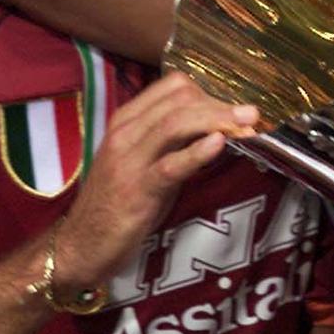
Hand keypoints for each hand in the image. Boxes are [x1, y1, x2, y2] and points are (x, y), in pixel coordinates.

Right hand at [53, 73, 252, 288]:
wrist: (79, 246)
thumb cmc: (118, 204)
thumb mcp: (145, 162)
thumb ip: (174, 141)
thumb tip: (216, 127)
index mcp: (127, 120)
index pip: (173, 87)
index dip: (209, 92)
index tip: (234, 108)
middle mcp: (125, 133)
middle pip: (180, 100)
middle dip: (221, 104)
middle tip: (253, 114)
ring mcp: (128, 160)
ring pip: (177, 123)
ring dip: (217, 120)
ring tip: (247, 124)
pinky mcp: (136, 190)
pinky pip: (170, 165)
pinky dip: (197, 152)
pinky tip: (219, 144)